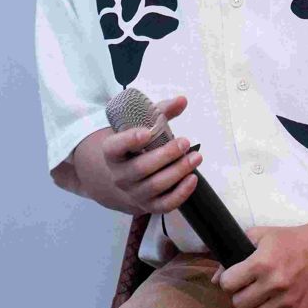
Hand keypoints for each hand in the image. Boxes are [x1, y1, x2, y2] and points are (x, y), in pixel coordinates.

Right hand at [72, 96, 203, 215]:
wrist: (116, 179)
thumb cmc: (131, 148)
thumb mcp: (137, 127)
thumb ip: (160, 113)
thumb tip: (182, 100)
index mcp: (112, 152)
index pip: (115, 147)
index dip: (129, 140)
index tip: (146, 133)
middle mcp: (119, 175)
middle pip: (142, 168)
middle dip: (166, 155)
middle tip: (185, 142)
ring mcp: (133, 193)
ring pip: (155, 186)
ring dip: (178, 171)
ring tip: (195, 157)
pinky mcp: (147, 206)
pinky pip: (164, 205)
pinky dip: (180, 194)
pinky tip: (192, 178)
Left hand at [212, 219, 307, 307]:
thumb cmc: (290, 239)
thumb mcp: (261, 236)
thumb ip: (235, 253)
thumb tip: (215, 279)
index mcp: (262, 263)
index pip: (227, 284)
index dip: (228, 280)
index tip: (235, 277)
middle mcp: (274, 284)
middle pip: (238, 303)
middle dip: (239, 294)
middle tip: (248, 287)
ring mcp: (287, 301)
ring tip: (260, 297)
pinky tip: (270, 307)